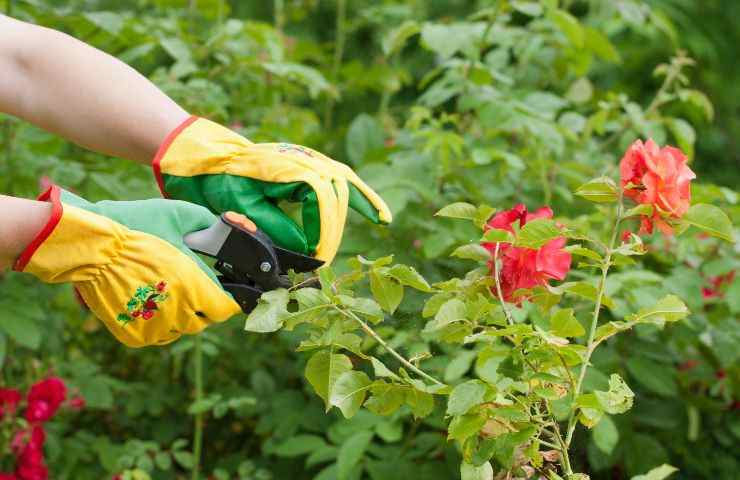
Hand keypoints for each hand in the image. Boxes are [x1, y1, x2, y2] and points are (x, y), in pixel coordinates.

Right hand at [15, 186, 240, 346]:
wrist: (90, 244)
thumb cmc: (136, 225)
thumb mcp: (180, 214)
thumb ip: (209, 223)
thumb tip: (230, 228)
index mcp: (193, 285)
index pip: (224, 307)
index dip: (227, 299)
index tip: (226, 293)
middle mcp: (178, 311)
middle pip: (204, 321)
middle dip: (204, 306)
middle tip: (195, 289)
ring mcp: (155, 327)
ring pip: (182, 330)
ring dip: (182, 315)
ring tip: (171, 293)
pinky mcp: (135, 336)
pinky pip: (159, 335)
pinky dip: (160, 323)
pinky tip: (154, 303)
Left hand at [152, 117, 391, 263]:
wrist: (205, 158)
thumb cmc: (217, 182)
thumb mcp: (240, 210)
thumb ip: (275, 229)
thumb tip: (307, 251)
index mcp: (289, 168)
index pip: (322, 202)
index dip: (323, 232)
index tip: (316, 257)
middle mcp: (304, 159)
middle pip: (336, 195)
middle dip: (334, 228)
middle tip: (325, 258)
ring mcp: (307, 159)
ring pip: (343, 183)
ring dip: (361, 204)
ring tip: (381, 221)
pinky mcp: (306, 165)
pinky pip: (340, 178)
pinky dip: (359, 195)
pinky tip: (378, 214)